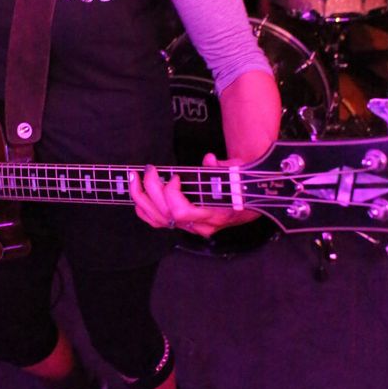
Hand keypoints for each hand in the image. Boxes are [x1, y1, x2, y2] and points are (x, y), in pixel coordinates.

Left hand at [129, 155, 257, 237]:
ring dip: (141, 197)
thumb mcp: (239, 174)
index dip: (172, 194)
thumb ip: (223, 168)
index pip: (181, 213)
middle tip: (150, 169)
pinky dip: (144, 209)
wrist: (252, 202)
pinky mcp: (184, 226)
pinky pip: (157, 223)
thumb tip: (209, 160)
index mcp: (214, 215)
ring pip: (157, 219)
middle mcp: (200, 226)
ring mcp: (191, 228)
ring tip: (135, 178)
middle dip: (151, 188)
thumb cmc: (244, 187)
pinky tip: (139, 194)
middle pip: (165, 213)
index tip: (175, 177)